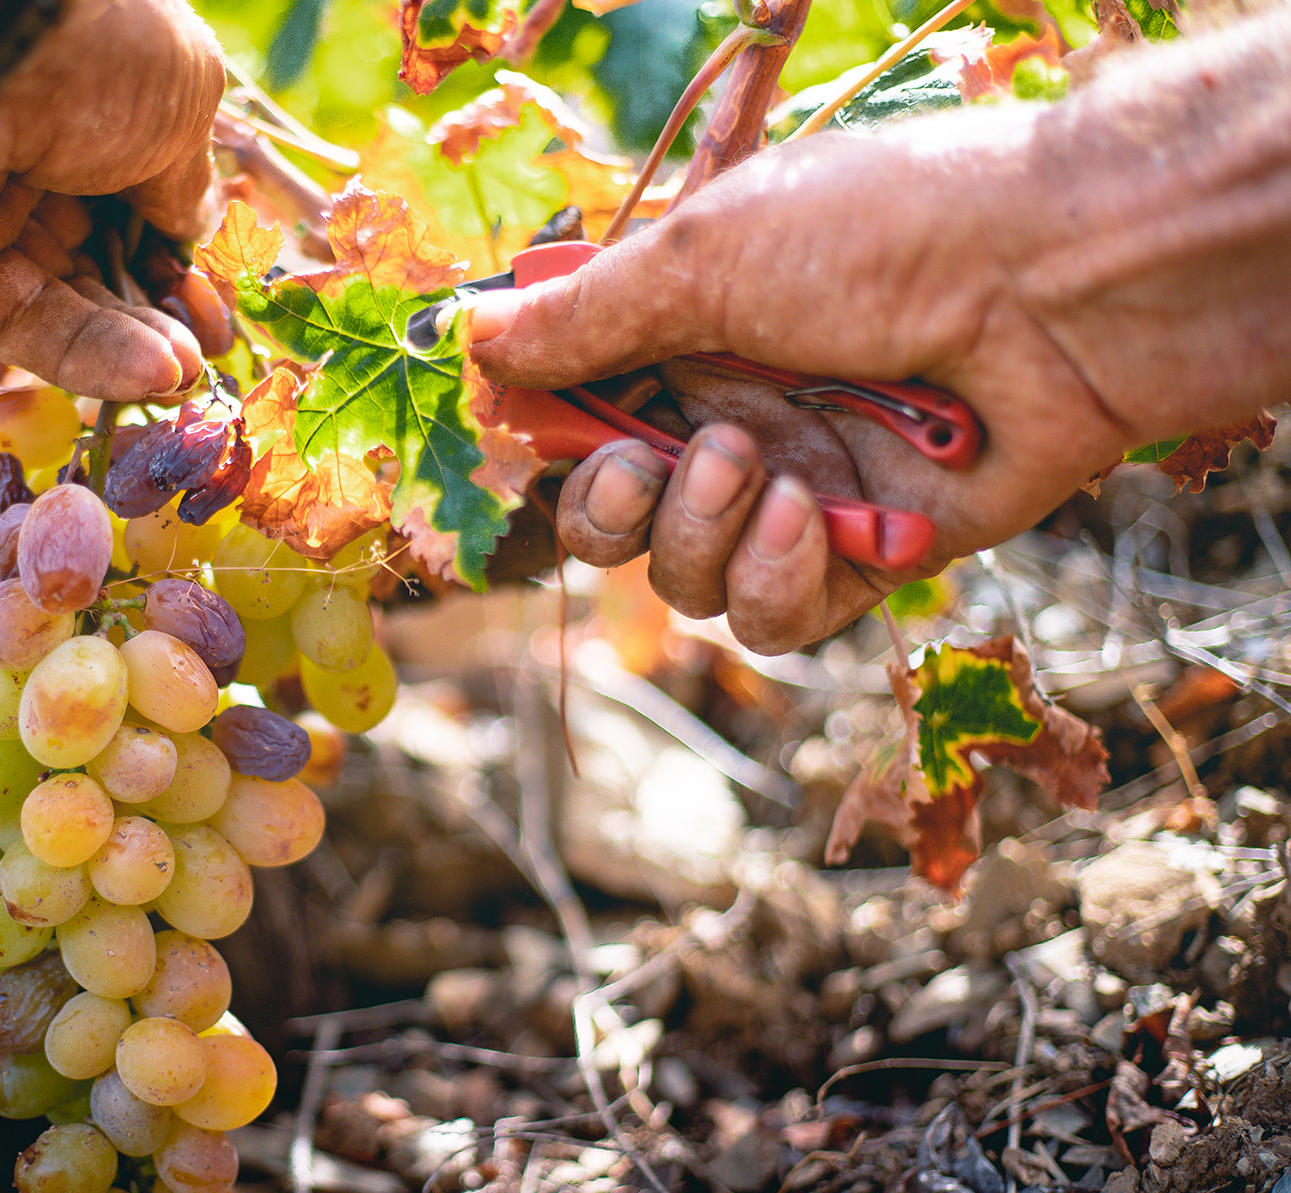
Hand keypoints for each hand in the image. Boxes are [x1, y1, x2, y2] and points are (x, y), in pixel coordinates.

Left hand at [0, 0, 225, 400]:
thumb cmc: (87, 54)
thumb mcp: (177, 105)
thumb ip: (185, 181)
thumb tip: (188, 231)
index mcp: (80, 107)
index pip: (134, 200)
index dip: (176, 255)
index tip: (216, 298)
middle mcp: (23, 164)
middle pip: (101, 261)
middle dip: (162, 310)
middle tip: (211, 349)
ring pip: (68, 302)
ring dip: (137, 342)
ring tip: (189, 372)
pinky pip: (21, 327)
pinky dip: (90, 357)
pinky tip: (155, 374)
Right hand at [469, 10, 1290, 652]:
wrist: (1057, 287)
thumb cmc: (883, 237)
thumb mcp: (708, 253)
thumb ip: (587, 316)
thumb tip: (473, 338)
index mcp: (691, 339)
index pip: (582, 422)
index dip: (549, 447)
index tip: (531, 438)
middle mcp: (736, 420)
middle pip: (615, 524)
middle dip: (608, 511)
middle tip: (650, 470)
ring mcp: (798, 494)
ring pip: (685, 581)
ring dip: (699, 536)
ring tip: (756, 466)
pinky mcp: (865, 559)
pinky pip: (775, 617)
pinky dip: (773, 578)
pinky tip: (807, 520)